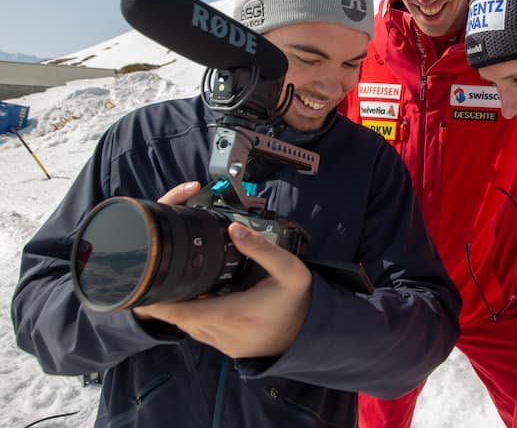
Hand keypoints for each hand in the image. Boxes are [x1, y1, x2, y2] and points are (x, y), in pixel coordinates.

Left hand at [133, 183, 312, 357]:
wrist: (312, 333)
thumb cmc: (300, 300)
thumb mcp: (290, 269)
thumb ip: (261, 248)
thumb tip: (233, 229)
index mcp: (234, 314)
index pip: (184, 312)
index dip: (159, 304)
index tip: (141, 292)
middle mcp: (225, 334)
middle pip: (183, 319)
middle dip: (169, 301)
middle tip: (158, 279)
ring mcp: (226, 345)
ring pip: (191, 327)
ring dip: (183, 310)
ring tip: (177, 287)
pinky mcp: (230, 349)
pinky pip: (203, 334)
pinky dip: (196, 318)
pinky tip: (201, 301)